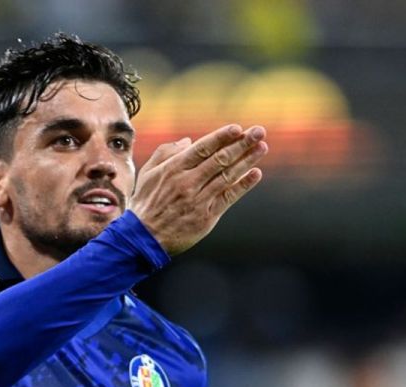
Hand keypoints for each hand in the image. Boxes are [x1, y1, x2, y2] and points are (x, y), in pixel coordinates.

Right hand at [128, 125, 267, 255]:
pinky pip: (229, 198)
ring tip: (262, 148)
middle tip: (259, 131)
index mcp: (174, 168)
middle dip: (242, 144)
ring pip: (228, 176)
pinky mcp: (206, 216)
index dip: (222, 136)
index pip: (203, 148)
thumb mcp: (148, 173)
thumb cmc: (145, 203)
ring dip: (247, 160)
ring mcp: (199, 199)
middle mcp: (188, 182)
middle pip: (220, 159)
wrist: (143, 238)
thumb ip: (166, 153)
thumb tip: (189, 141)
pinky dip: (243, 185)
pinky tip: (256, 174)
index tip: (238, 128)